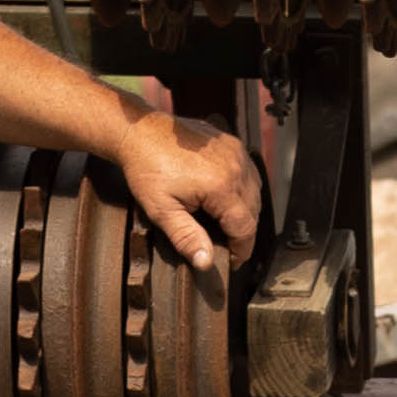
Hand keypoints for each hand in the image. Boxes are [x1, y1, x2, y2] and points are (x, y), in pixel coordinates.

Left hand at [117, 108, 264, 270]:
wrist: (141, 133)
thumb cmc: (147, 168)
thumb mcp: (162, 210)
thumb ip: (187, 238)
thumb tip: (206, 262)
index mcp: (221, 186)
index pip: (245, 228)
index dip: (241, 250)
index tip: (232, 262)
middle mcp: (235, 168)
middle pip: (254, 212)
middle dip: (242, 233)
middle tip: (226, 246)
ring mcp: (236, 153)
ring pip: (255, 193)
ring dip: (245, 212)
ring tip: (226, 225)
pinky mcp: (232, 145)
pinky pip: (249, 174)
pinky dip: (242, 191)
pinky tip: (227, 200)